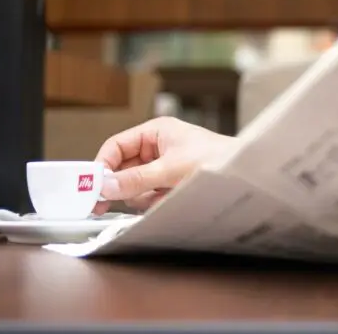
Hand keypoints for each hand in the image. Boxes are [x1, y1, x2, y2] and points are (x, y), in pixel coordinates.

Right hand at [93, 116, 237, 212]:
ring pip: (134, 186)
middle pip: (122, 169)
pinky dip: (153, 202)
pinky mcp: (172, 185)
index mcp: (156, 132)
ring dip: (140, 196)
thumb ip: (137, 179)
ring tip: (158, 196)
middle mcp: (158, 148)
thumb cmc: (217, 159)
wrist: (246, 173)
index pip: (117, 146)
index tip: (91, 186)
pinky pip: (150, 197)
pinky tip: (167, 200)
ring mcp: (164, 167)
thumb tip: (106, 187)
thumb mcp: (171, 169)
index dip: (102, 165)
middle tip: (100, 205)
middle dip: (118, 185)